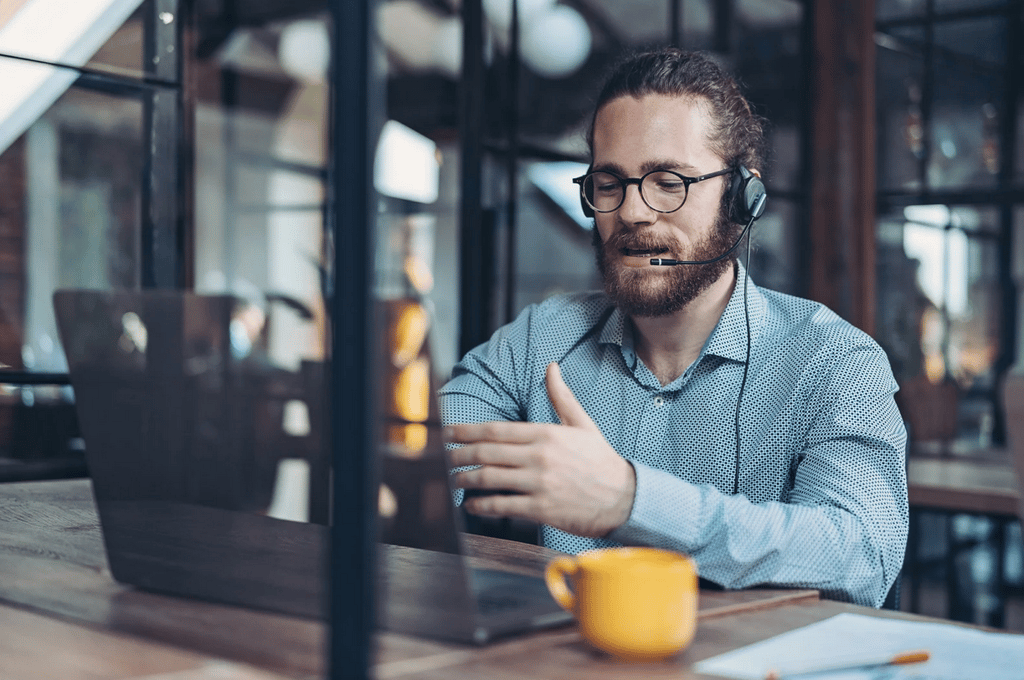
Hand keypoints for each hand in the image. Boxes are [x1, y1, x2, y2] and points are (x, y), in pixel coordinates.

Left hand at [447, 362, 635, 536]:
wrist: (623, 498)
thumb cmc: (600, 460)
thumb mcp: (582, 424)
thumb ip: (562, 396)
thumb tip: (552, 367)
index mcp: (546, 434)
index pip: (496, 429)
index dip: (467, 430)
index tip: (449, 432)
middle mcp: (539, 457)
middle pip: (486, 452)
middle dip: (459, 455)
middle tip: (444, 457)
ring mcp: (539, 483)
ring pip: (490, 479)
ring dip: (466, 480)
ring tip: (454, 480)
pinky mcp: (541, 508)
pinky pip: (502, 505)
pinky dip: (482, 506)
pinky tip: (472, 505)